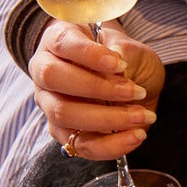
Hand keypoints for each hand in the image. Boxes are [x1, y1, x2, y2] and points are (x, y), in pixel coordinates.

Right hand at [29, 20, 163, 161]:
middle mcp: (44, 71)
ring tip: (142, 116)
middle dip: (98, 88)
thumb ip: (126, 51)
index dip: (90, 55)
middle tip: (137, 92)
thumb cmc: (124, 58)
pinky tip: (135, 136)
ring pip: (63, 115)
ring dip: (107, 119)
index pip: (62, 43)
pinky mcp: (63, 132)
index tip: (121, 64)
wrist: (129, 80)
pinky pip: (79, 145)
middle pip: (53, 78)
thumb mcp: (132, 48)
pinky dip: (110, 145)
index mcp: (57, 41)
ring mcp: (49, 103)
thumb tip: (118, 57)